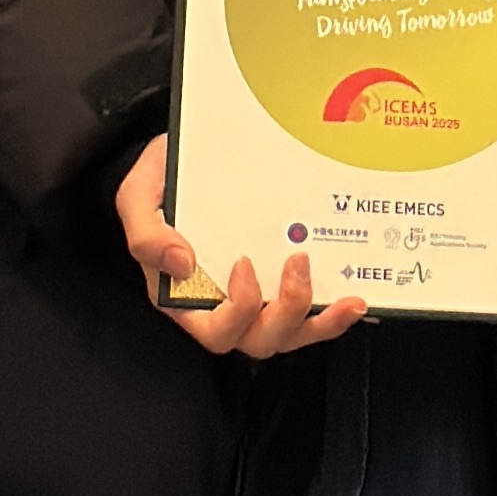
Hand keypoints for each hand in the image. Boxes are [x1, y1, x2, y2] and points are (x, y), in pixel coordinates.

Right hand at [115, 134, 366, 361]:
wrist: (184, 156)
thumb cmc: (160, 182)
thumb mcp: (138, 198)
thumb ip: (147, 234)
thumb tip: (181, 264)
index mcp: (187, 298)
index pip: (217, 331)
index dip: (238, 309)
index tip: (245, 263)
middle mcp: (224, 305)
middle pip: (261, 340)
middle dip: (288, 312)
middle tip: (299, 262)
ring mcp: (257, 295)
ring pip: (291, 334)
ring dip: (321, 322)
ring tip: (349, 300)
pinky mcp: (280, 279)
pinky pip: (310, 312)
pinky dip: (334, 313)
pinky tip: (358, 300)